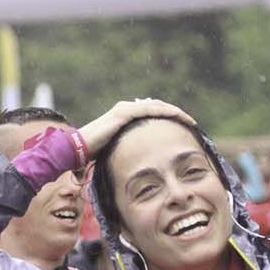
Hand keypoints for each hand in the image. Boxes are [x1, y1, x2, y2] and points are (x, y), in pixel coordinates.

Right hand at [79, 99, 194, 157]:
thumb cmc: (93, 154)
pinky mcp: (123, 113)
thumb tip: (136, 164)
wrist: (78, 149)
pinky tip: (177, 116)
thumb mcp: (116, 151)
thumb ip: (127, 150)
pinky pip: (149, 109)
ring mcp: (124, 109)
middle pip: (156, 107)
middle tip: (190, 123)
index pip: (151, 114)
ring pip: (156, 106)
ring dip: (174, 112)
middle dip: (174, 114)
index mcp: (124, 117)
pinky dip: (165, 112)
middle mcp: (125, 109)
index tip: (182, 128)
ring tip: (189, 120)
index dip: (167, 118)